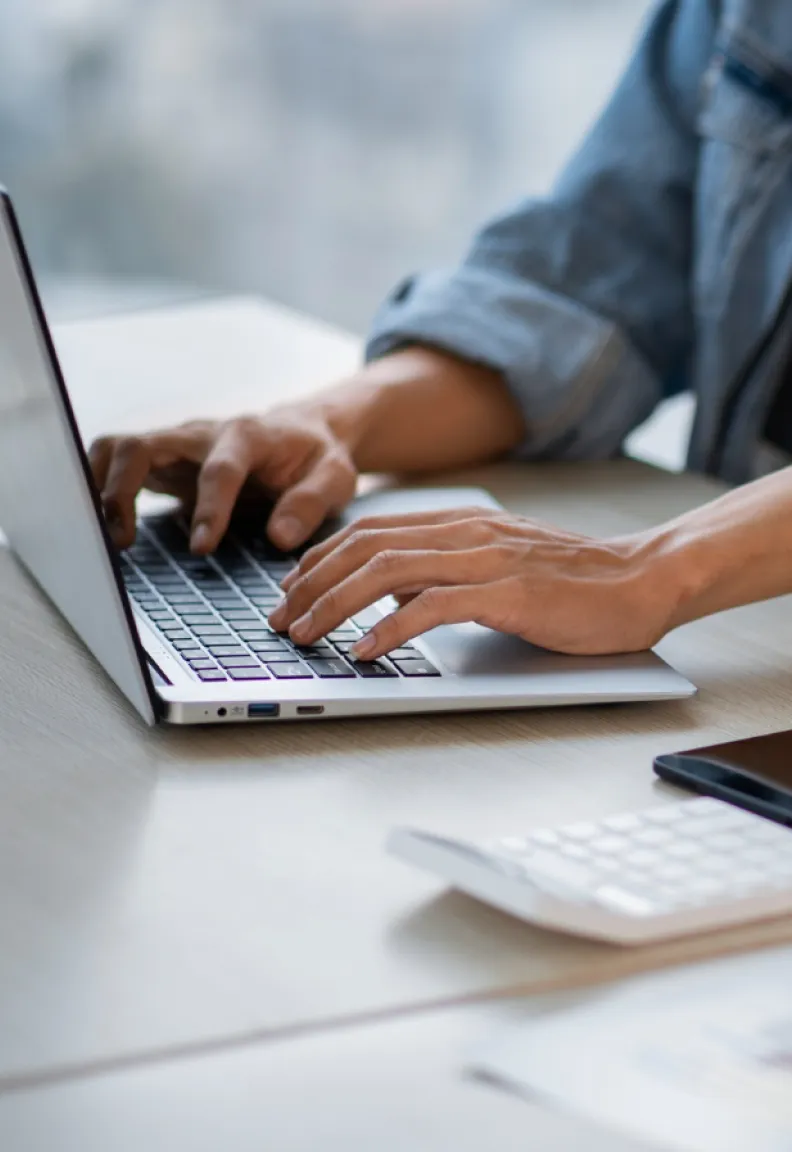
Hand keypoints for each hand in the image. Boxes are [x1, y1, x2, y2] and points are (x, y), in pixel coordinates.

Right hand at [89, 406, 357, 552]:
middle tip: (123, 539)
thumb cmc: (318, 456)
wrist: (306, 431)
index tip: (203, 548)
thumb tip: (279, 538)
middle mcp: (202, 434)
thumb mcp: (335, 477)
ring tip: (103, 534)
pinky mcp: (164, 460)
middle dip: (123, 490)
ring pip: (118, 448)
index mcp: (247, 436)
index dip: (209, 508)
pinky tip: (102, 524)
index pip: (219, 470)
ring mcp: (177, 445)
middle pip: (143, 446)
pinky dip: (100, 487)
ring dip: (100, 486)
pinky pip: (117, 463)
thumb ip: (310, 503)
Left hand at [269, 507, 680, 657]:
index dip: (322, 559)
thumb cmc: (574, 582)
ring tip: (306, 635)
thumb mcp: (499, 565)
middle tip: (281, 619)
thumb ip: (447, 573)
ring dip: (336, 605)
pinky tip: (366, 651)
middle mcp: (466, 533)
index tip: (291, 589)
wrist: (642, 580)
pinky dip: (391, 629)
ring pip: (388, 571)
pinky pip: (434, 607)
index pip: (371, 531)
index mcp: (461, 523)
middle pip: (366, 547)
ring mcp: (486, 560)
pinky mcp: (508, 593)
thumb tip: (394, 597)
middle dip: (312, 584)